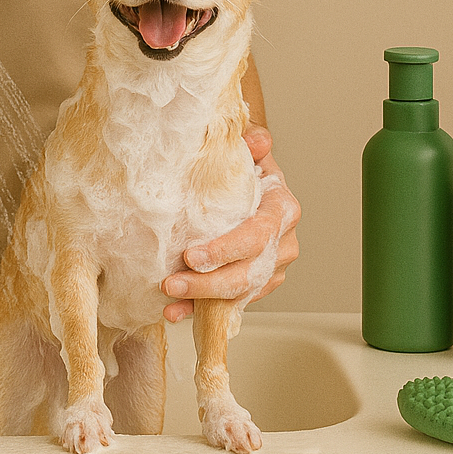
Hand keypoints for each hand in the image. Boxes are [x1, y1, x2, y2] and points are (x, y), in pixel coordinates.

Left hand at [160, 123, 300, 321]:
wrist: (254, 186)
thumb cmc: (248, 169)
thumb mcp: (250, 153)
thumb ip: (253, 145)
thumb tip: (257, 140)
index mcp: (282, 210)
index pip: (258, 235)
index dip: (226, 249)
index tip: (192, 255)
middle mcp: (283, 244)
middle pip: (248, 272)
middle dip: (209, 283)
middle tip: (173, 282)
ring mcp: (272, 269)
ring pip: (240, 293)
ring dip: (202, 301)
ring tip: (169, 302)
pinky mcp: (258, 286)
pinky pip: (232, 303)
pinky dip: (202, 311)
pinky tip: (176, 313)